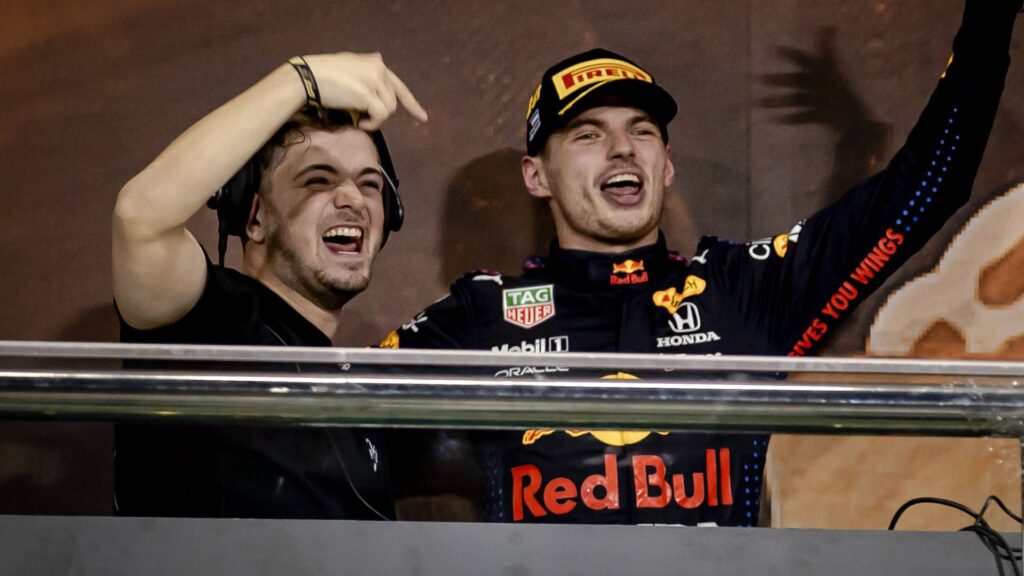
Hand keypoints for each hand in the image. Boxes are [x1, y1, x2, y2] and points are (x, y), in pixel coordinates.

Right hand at [302, 52, 428, 129]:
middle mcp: (379, 68)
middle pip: (393, 101)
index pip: (399, 86)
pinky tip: (361, 123)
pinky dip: (373, 124)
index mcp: (376, 62)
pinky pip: (381, 116)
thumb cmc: (324, 74)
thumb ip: (366, 69)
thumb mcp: (350, 66)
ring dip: (376, 120)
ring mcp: (374, 80)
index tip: (423, 118)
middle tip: (363, 118)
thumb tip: (378, 63)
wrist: (308, 76)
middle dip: (381, 113)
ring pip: (389, 110)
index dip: (412, 103)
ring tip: (359, 119)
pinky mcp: (368, 94)